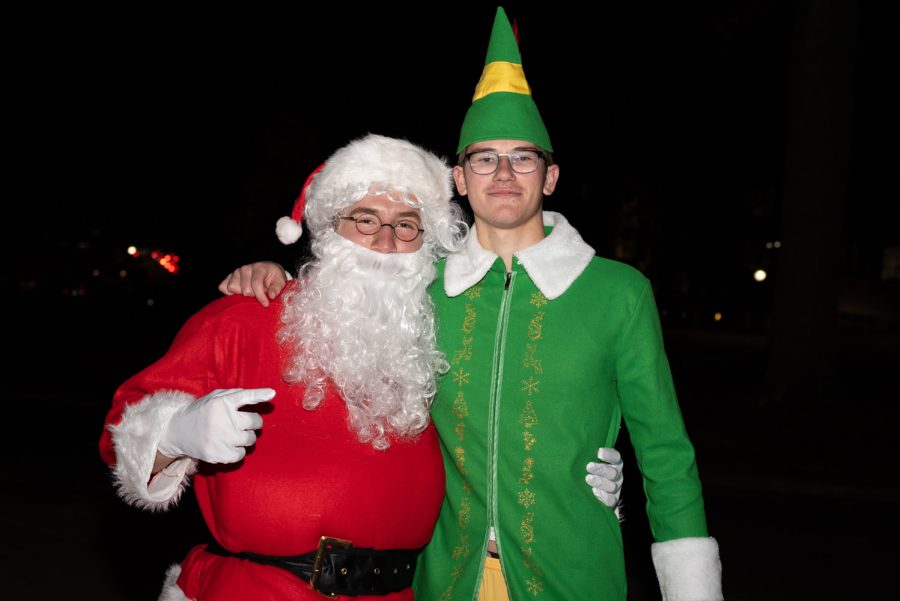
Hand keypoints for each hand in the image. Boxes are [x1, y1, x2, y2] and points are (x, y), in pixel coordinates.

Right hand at [158, 388, 273, 463]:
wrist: (177, 431)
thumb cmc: (202, 411)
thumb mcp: (217, 397)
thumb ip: (240, 395)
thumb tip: (269, 394)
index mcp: (221, 403)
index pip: (244, 396)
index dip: (259, 394)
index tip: (271, 393)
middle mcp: (222, 420)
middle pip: (255, 422)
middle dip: (254, 422)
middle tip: (245, 423)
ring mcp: (220, 438)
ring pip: (250, 440)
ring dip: (248, 437)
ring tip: (235, 434)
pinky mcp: (217, 454)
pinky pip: (240, 455)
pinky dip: (239, 451)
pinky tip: (230, 445)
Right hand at [218, 262, 289, 306]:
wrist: (268, 271)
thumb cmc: (274, 278)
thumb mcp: (280, 282)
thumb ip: (276, 289)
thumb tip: (271, 295)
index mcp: (259, 268)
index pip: (256, 284)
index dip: (261, 296)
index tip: (266, 304)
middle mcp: (245, 268)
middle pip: (244, 289)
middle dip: (253, 296)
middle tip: (258, 294)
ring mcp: (236, 272)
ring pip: (232, 288)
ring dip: (241, 294)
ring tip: (250, 293)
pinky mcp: (229, 277)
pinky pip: (222, 287)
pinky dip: (229, 293)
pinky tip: (239, 293)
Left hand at [585, 447, 622, 507]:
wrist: (600, 492)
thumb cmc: (592, 471)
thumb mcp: (592, 460)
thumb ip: (589, 455)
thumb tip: (574, 448)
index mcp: (614, 463)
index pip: (615, 457)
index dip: (609, 455)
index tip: (599, 453)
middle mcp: (617, 475)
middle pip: (612, 472)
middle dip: (601, 469)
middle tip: (589, 466)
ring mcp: (616, 488)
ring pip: (612, 486)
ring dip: (600, 482)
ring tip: (589, 479)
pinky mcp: (613, 500)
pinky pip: (611, 500)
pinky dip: (604, 496)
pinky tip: (595, 492)